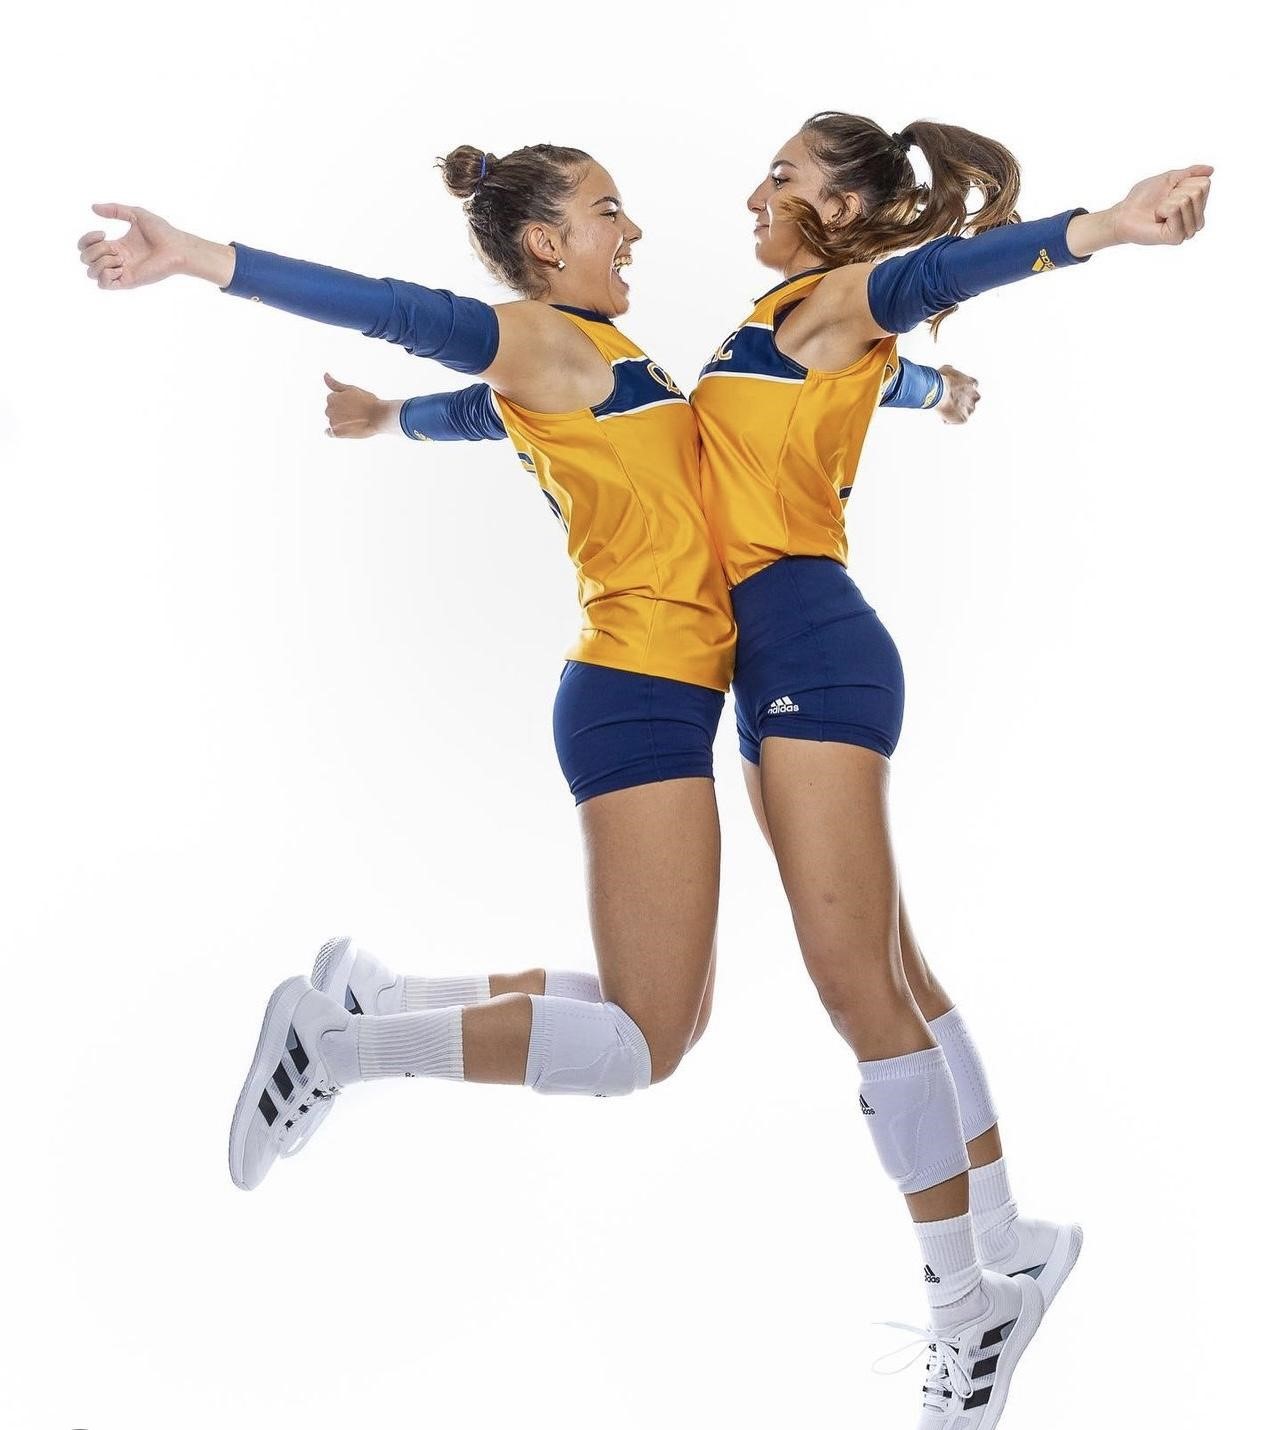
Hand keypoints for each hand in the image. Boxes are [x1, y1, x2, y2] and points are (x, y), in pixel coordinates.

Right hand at [77, 204, 233, 288]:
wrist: (177, 247)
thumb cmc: (162, 232)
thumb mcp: (135, 214)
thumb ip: (114, 209)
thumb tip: (93, 207)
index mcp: (116, 246)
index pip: (86, 247)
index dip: (86, 239)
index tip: (102, 232)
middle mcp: (116, 260)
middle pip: (85, 259)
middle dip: (94, 250)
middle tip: (115, 248)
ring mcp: (121, 272)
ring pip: (92, 273)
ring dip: (100, 262)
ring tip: (119, 258)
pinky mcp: (128, 281)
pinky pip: (104, 285)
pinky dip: (105, 275)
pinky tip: (119, 267)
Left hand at [323, 373, 395, 437]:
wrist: (379, 417)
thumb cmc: (368, 402)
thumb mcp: (351, 389)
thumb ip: (335, 384)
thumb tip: (325, 375)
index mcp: (331, 398)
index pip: (333, 399)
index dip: (344, 402)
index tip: (354, 404)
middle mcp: (329, 410)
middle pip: (331, 410)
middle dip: (340, 411)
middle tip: (356, 413)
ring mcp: (332, 422)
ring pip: (333, 421)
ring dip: (340, 421)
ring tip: (355, 421)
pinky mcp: (337, 433)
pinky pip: (329, 433)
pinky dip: (333, 432)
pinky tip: (342, 430)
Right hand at [936, 364, 978, 424]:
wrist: (938, 392)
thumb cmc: (941, 379)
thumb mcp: (947, 369)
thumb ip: (952, 371)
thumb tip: (950, 369)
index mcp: (972, 383)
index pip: (973, 386)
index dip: (964, 389)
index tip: (956, 391)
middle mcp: (974, 396)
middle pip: (973, 400)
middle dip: (965, 401)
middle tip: (953, 403)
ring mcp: (970, 408)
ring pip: (968, 411)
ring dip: (960, 411)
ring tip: (947, 412)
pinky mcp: (964, 418)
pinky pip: (960, 420)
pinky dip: (953, 420)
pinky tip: (944, 418)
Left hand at [1106, 165, 1213, 246]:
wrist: (1124, 214)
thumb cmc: (1143, 197)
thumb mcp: (1169, 178)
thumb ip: (1190, 173)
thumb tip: (1211, 170)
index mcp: (1196, 206)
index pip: (1205, 184)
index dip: (1184, 182)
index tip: (1169, 192)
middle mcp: (1195, 220)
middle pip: (1199, 191)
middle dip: (1176, 191)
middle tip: (1163, 203)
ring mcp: (1187, 231)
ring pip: (1188, 199)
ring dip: (1168, 201)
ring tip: (1160, 212)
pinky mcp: (1176, 237)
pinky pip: (1176, 210)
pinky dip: (1163, 209)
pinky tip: (1158, 219)